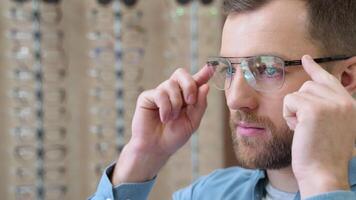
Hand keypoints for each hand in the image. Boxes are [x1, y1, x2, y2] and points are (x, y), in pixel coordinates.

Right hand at [112, 66, 211, 184]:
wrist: (156, 148)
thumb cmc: (174, 136)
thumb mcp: (192, 122)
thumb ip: (200, 105)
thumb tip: (205, 86)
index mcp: (186, 96)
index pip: (195, 81)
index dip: (203, 72)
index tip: (211, 67)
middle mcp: (173, 92)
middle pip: (181, 74)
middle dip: (189, 85)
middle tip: (190, 102)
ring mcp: (160, 93)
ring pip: (170, 84)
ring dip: (175, 104)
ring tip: (172, 118)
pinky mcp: (147, 97)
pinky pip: (160, 94)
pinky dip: (165, 107)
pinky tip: (164, 118)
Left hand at [283, 55, 355, 197]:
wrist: (323, 172)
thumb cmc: (323, 153)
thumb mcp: (332, 125)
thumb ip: (326, 105)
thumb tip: (310, 86)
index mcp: (349, 104)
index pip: (329, 79)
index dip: (315, 69)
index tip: (305, 58)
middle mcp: (343, 101)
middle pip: (308, 86)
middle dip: (300, 104)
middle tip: (306, 126)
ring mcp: (330, 104)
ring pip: (297, 93)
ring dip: (294, 111)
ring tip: (304, 129)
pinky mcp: (314, 109)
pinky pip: (289, 101)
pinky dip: (288, 115)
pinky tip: (298, 129)